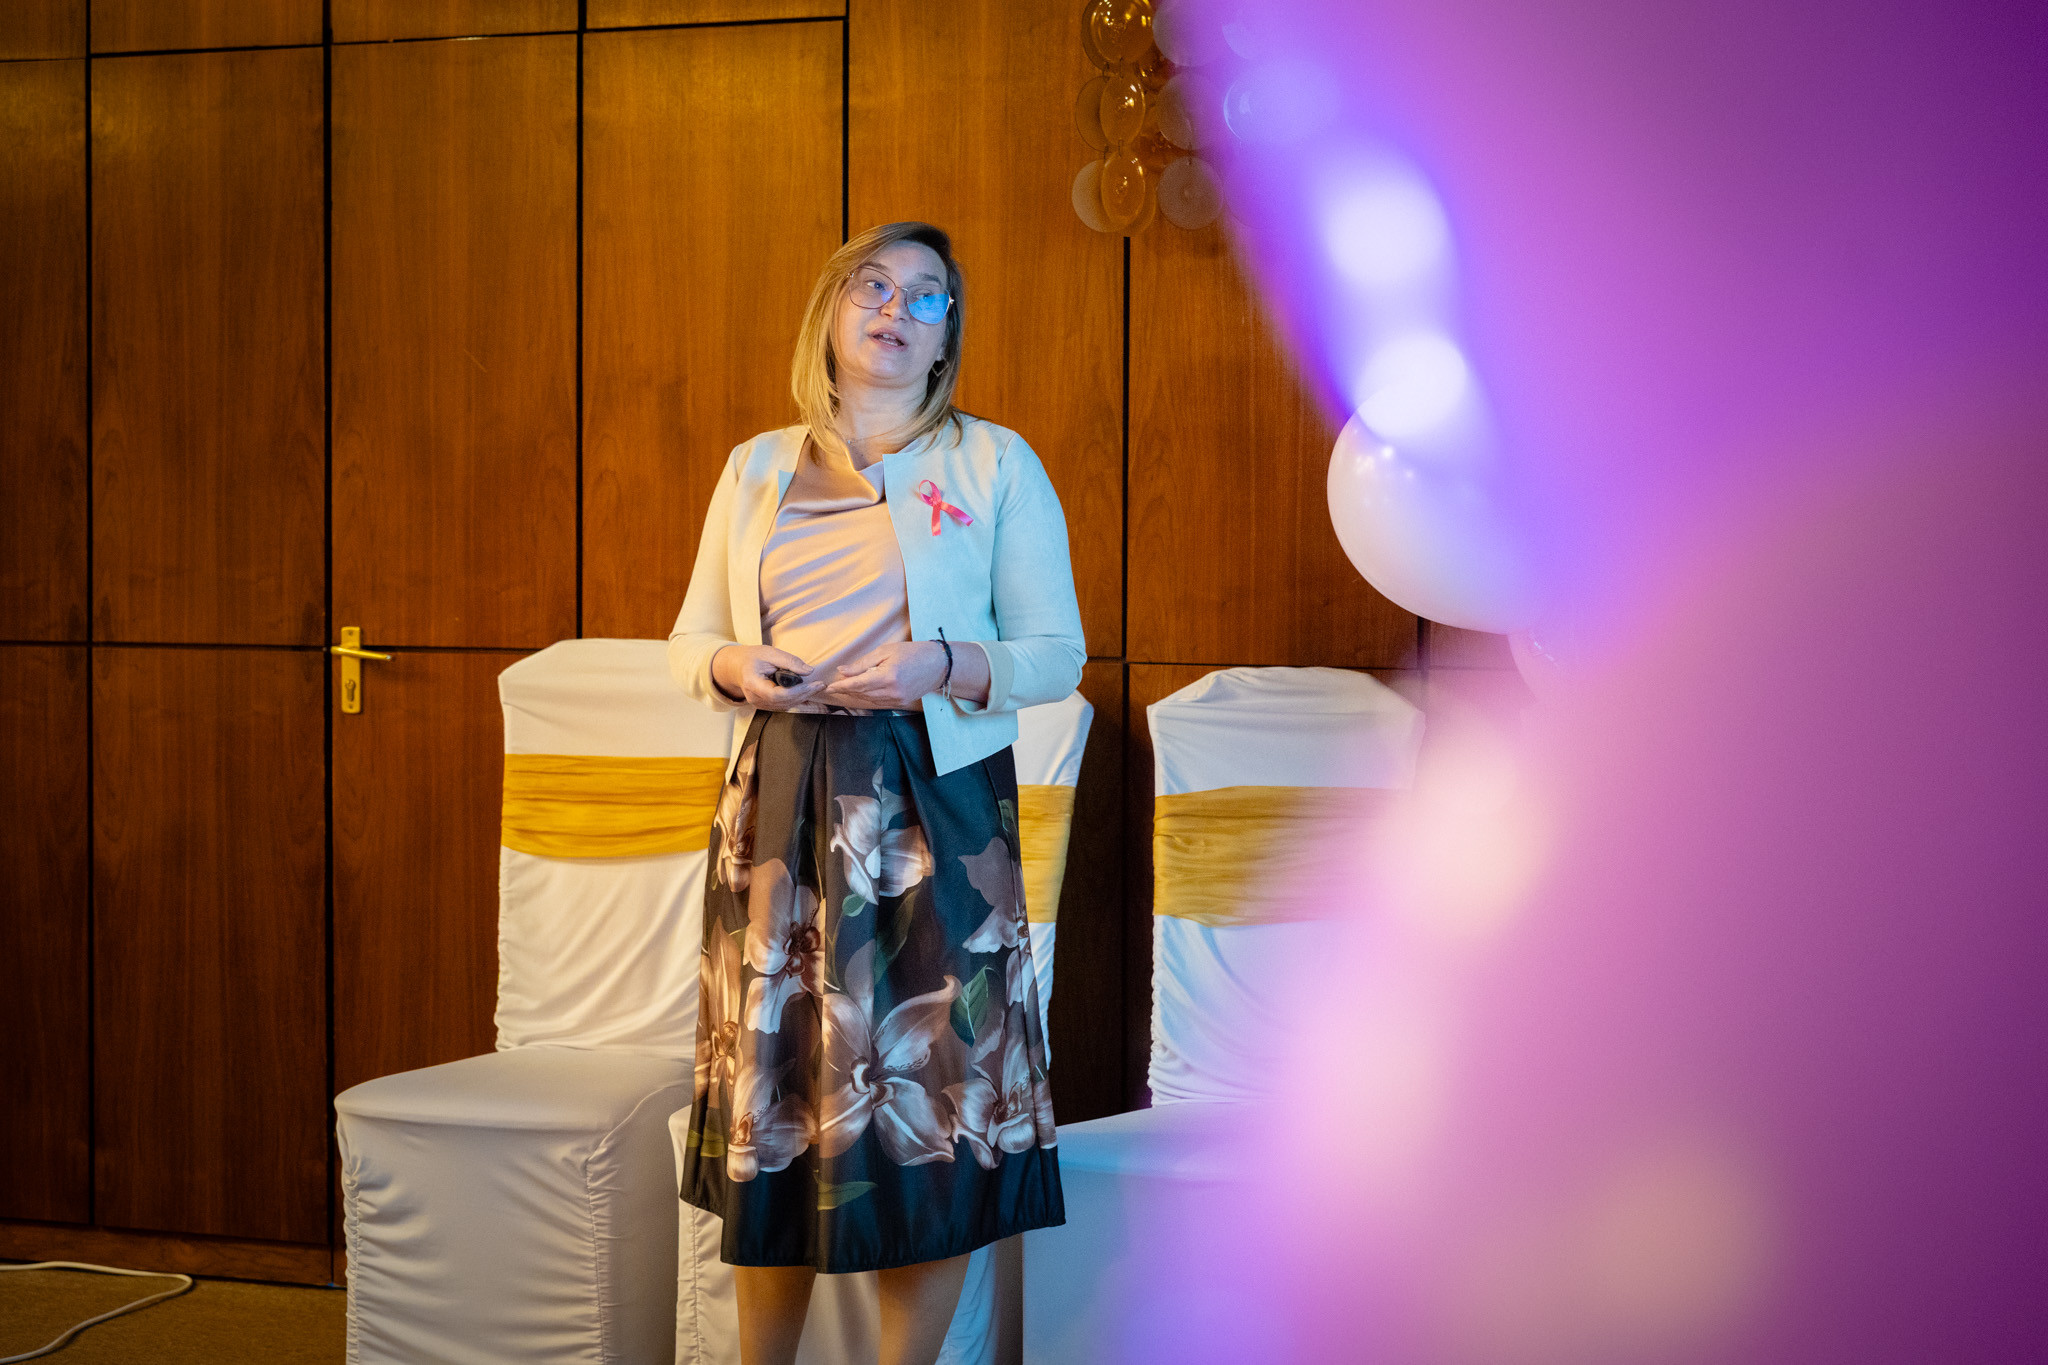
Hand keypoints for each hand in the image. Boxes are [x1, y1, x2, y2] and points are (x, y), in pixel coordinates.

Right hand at [710, 645, 827, 708]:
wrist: (738, 666)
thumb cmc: (752, 657)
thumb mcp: (770, 652)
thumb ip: (790, 661)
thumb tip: (809, 671)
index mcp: (753, 684)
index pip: (777, 694)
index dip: (798, 691)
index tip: (814, 684)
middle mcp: (755, 698)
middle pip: (784, 702)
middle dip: (804, 694)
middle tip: (820, 685)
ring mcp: (759, 704)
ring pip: (785, 706)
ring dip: (802, 698)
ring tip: (816, 687)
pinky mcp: (765, 705)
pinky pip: (783, 705)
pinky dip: (796, 699)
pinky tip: (806, 692)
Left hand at [814, 641, 948, 709]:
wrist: (938, 665)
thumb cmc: (912, 653)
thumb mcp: (886, 651)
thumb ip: (863, 664)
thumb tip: (843, 671)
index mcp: (887, 676)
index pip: (857, 684)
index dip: (841, 686)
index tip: (828, 687)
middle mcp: (891, 692)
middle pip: (861, 694)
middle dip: (846, 690)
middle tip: (833, 686)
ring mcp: (897, 700)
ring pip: (869, 700)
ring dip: (855, 695)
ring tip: (845, 689)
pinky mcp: (901, 703)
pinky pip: (878, 703)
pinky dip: (868, 698)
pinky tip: (861, 692)